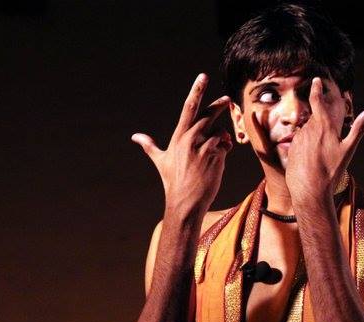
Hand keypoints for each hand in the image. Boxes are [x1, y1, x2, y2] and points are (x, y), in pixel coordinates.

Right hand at [131, 73, 232, 215]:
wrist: (185, 202)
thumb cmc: (173, 182)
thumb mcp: (160, 161)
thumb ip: (150, 146)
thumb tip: (135, 136)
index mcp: (178, 136)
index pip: (189, 108)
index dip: (196, 90)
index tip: (203, 76)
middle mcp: (190, 138)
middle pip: (208, 115)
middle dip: (219, 106)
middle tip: (227, 99)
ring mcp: (203, 147)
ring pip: (220, 133)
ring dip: (221, 140)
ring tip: (213, 154)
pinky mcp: (215, 156)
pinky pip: (226, 146)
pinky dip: (225, 151)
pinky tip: (217, 162)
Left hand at [284, 77, 363, 202]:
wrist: (310, 190)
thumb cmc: (331, 171)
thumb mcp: (348, 149)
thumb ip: (360, 128)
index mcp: (323, 125)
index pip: (317, 100)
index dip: (316, 88)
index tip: (316, 81)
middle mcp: (308, 129)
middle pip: (315, 121)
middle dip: (322, 127)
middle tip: (329, 143)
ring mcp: (298, 139)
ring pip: (308, 133)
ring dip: (314, 140)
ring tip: (322, 158)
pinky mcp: (291, 149)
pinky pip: (300, 144)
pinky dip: (307, 149)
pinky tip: (312, 162)